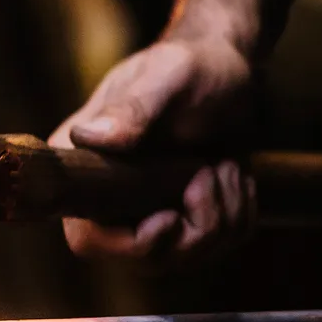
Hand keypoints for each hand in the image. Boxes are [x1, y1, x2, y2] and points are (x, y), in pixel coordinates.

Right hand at [51, 0, 266, 260]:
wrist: (228, 67)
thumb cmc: (193, 63)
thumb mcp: (167, 77)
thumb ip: (133, 108)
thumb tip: (88, 138)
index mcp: (84, 166)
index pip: (87, 239)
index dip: (129, 246)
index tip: (170, 218)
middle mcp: (109, 197)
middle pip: (145, 259)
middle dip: (193, 230)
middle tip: (212, 174)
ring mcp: (147, 210)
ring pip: (186, 255)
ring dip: (223, 215)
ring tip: (225, 165)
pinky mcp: (185, 215)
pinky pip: (216, 247)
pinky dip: (238, 216)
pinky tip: (234, 176)